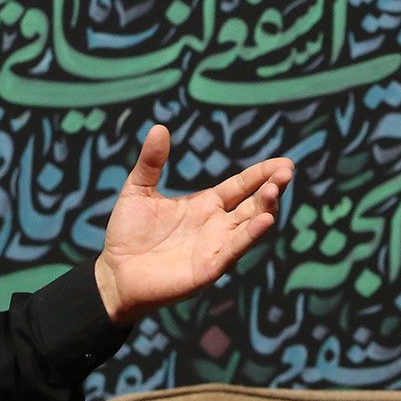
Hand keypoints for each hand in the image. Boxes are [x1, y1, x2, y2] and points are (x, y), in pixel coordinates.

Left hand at [93, 124, 291, 324]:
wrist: (114, 272)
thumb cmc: (128, 233)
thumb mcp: (139, 190)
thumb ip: (151, 162)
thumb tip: (158, 127)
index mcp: (205, 205)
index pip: (240, 186)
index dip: (261, 174)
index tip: (284, 162)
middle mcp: (216, 225)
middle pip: (253, 204)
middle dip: (271, 188)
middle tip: (287, 171)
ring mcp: (214, 247)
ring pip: (249, 227)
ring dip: (264, 209)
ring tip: (275, 190)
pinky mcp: (208, 268)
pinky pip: (233, 250)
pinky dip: (249, 237)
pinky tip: (264, 221)